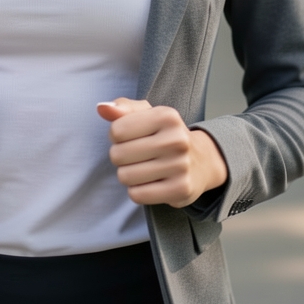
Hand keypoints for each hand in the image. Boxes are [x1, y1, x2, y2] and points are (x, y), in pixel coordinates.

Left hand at [97, 98, 227, 207]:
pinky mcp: (180, 190)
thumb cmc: (164, 135)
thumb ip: (122, 108)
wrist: (201, 161)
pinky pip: (137, 195)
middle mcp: (176, 140)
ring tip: (142, 168)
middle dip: (120, 157)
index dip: (116, 135)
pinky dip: (137, 190)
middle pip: (118, 155)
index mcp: (166, 116)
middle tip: (135, 155)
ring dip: (127, 175)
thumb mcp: (147, 114)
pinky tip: (149, 183)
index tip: (129, 137)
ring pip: (125, 177)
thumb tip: (102, 107)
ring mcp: (181, 166)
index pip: (116, 131)